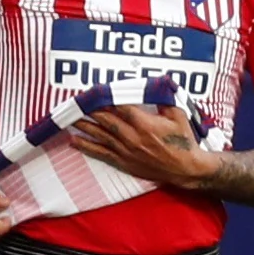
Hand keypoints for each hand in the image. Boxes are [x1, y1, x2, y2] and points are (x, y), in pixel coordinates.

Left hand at [70, 102, 216, 187]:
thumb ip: (164, 100)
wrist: (184, 169)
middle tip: (75, 101)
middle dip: (89, 109)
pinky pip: (100, 152)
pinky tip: (73, 140)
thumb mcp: (178, 116)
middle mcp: (132, 136)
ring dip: (82, 125)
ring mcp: (125, 149)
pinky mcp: (122, 161)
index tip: (94, 91)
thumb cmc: (183, 141)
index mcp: (145, 123)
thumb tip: (156, 85)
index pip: (119, 106)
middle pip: (105, 119)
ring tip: (68, 117)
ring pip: (99, 134)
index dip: (105, 97)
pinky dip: (85, 146)